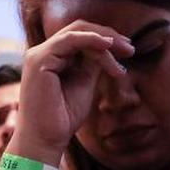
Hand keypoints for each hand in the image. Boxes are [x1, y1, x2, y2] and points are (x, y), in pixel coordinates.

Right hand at [14, 22, 132, 159]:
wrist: (45, 140)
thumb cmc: (62, 118)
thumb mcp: (84, 84)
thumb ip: (92, 64)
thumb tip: (108, 48)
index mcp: (51, 58)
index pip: (80, 37)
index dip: (105, 39)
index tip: (127, 51)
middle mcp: (42, 53)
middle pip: (79, 29)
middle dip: (108, 36)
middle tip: (130, 48)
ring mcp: (38, 55)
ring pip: (77, 33)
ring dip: (104, 40)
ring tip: (125, 50)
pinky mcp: (39, 60)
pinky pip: (70, 41)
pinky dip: (91, 40)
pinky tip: (108, 46)